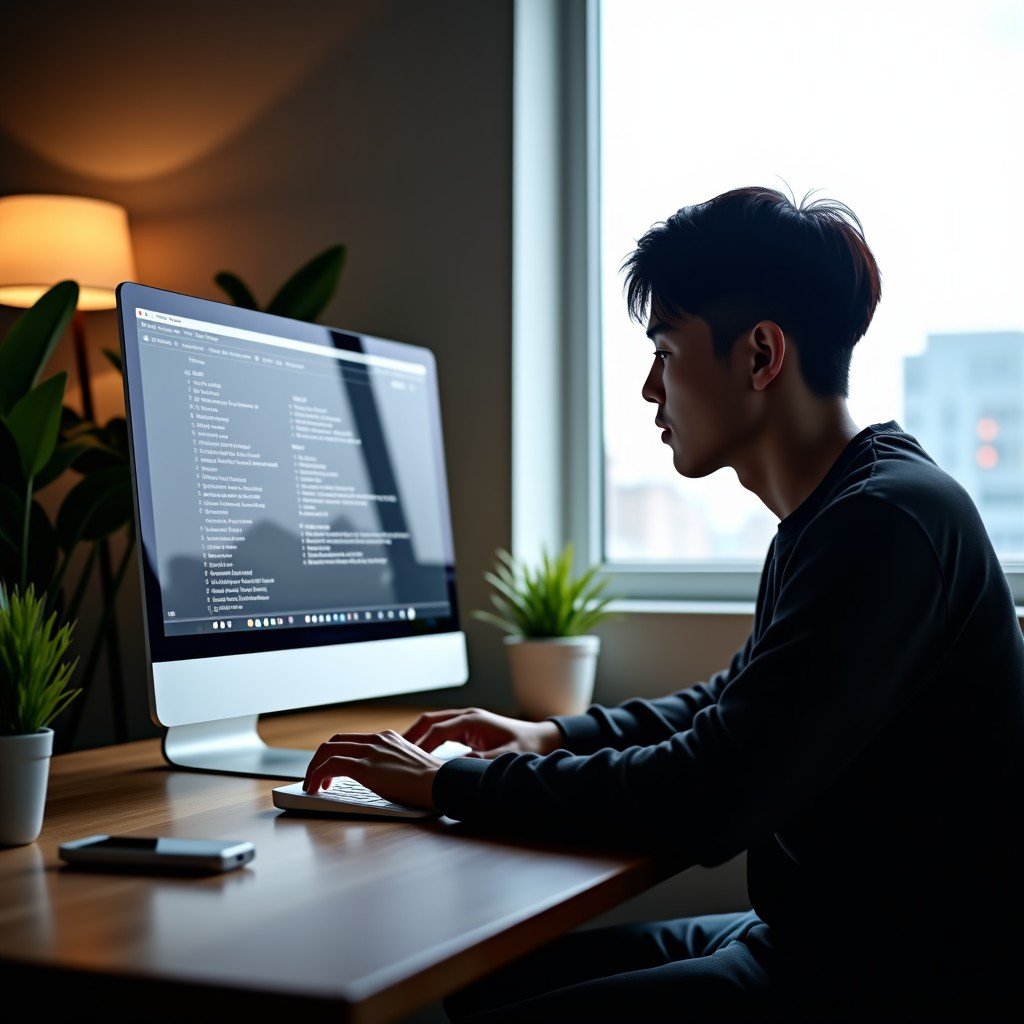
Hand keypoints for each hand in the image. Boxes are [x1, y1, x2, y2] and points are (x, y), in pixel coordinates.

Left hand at [302, 730, 441, 807]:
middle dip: (319, 759)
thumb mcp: (409, 766)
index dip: (335, 753)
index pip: (351, 739)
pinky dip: (317, 776)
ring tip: (312, 786)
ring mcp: (370, 751)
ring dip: (314, 768)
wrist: (442, 783)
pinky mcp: (365, 767)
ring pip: (327, 750)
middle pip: (335, 741)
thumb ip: (393, 766)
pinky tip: (316, 790)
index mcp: (387, 738)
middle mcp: (377, 739)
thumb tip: (383, 782)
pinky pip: (330, 765)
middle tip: (316, 778)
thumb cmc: (431, 783)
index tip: (330, 771)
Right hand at [403, 707, 562, 758]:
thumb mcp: (506, 757)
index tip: (407, 759)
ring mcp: (467, 721)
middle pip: (430, 721)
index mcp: (473, 720)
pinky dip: (428, 740)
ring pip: (433, 724)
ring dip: (417, 737)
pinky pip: (441, 731)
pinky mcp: (468, 729)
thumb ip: (484, 761)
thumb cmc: (526, 747)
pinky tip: (420, 754)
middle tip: (393, 752)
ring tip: (400, 754)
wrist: (541, 738)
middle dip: (411, 735)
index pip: (438, 729)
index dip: (422, 744)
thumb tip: (461, 768)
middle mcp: (467, 716)